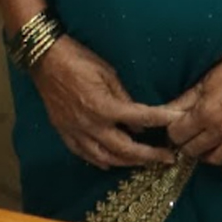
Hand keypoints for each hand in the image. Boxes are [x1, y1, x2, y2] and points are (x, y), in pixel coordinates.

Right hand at [28, 35, 180, 169]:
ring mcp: (76, 132)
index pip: (140, 119)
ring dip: (127, 163)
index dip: (161, 121)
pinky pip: (84, 155)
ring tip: (143, 162)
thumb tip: (139, 124)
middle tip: (167, 158)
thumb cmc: (78, 59)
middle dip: (150, 156)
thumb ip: (124, 98)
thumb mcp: (107, 72)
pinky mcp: (64, 133)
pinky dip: (100, 161)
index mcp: (104, 107)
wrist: (44, 59)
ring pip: (105, 158)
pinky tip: (110, 163)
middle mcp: (91, 125)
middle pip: (125, 149)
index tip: (176, 123)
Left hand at [161, 28, 221, 177]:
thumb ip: (184, 101)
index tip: (175, 127)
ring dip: (205, 155)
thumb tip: (163, 113)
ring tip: (203, 147)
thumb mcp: (205, 81)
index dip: (173, 131)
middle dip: (186, 144)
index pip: (177, 135)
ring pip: (215, 160)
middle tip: (187, 137)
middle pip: (193, 150)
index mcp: (205, 113)